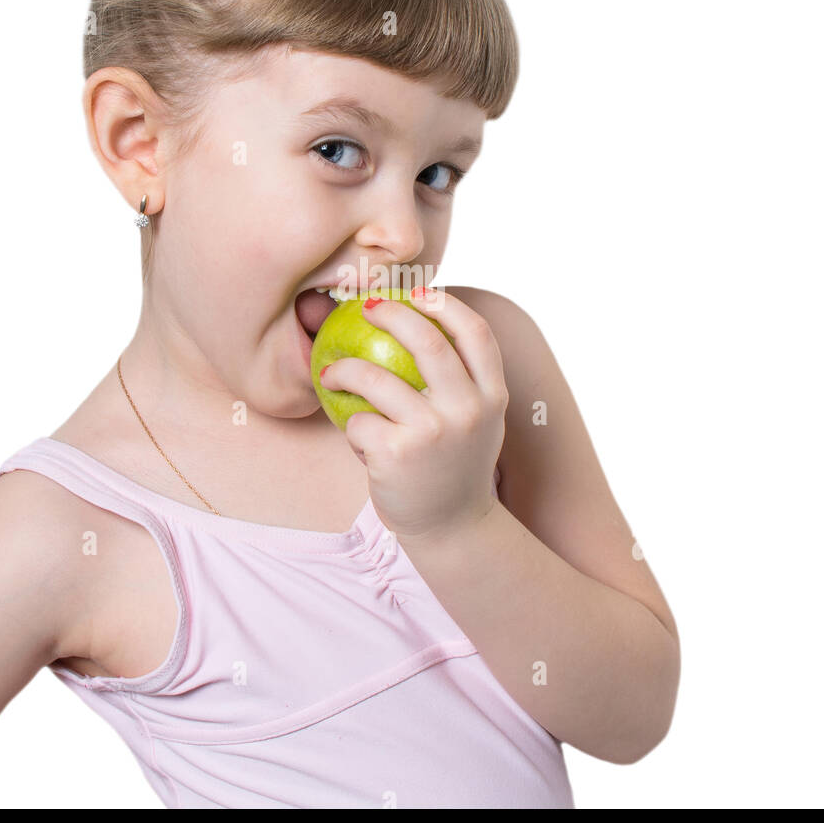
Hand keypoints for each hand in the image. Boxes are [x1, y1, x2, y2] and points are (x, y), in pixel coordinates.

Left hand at [317, 287, 508, 542]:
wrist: (452, 529)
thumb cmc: (454, 467)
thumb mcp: (476, 422)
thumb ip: (461, 383)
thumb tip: (420, 324)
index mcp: (492, 397)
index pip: (476, 333)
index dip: (446, 305)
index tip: (418, 293)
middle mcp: (468, 410)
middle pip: (428, 341)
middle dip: (391, 314)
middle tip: (367, 308)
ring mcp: (433, 432)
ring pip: (375, 378)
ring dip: (344, 370)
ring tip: (331, 372)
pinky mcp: (396, 454)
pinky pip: (357, 422)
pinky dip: (351, 427)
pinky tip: (356, 437)